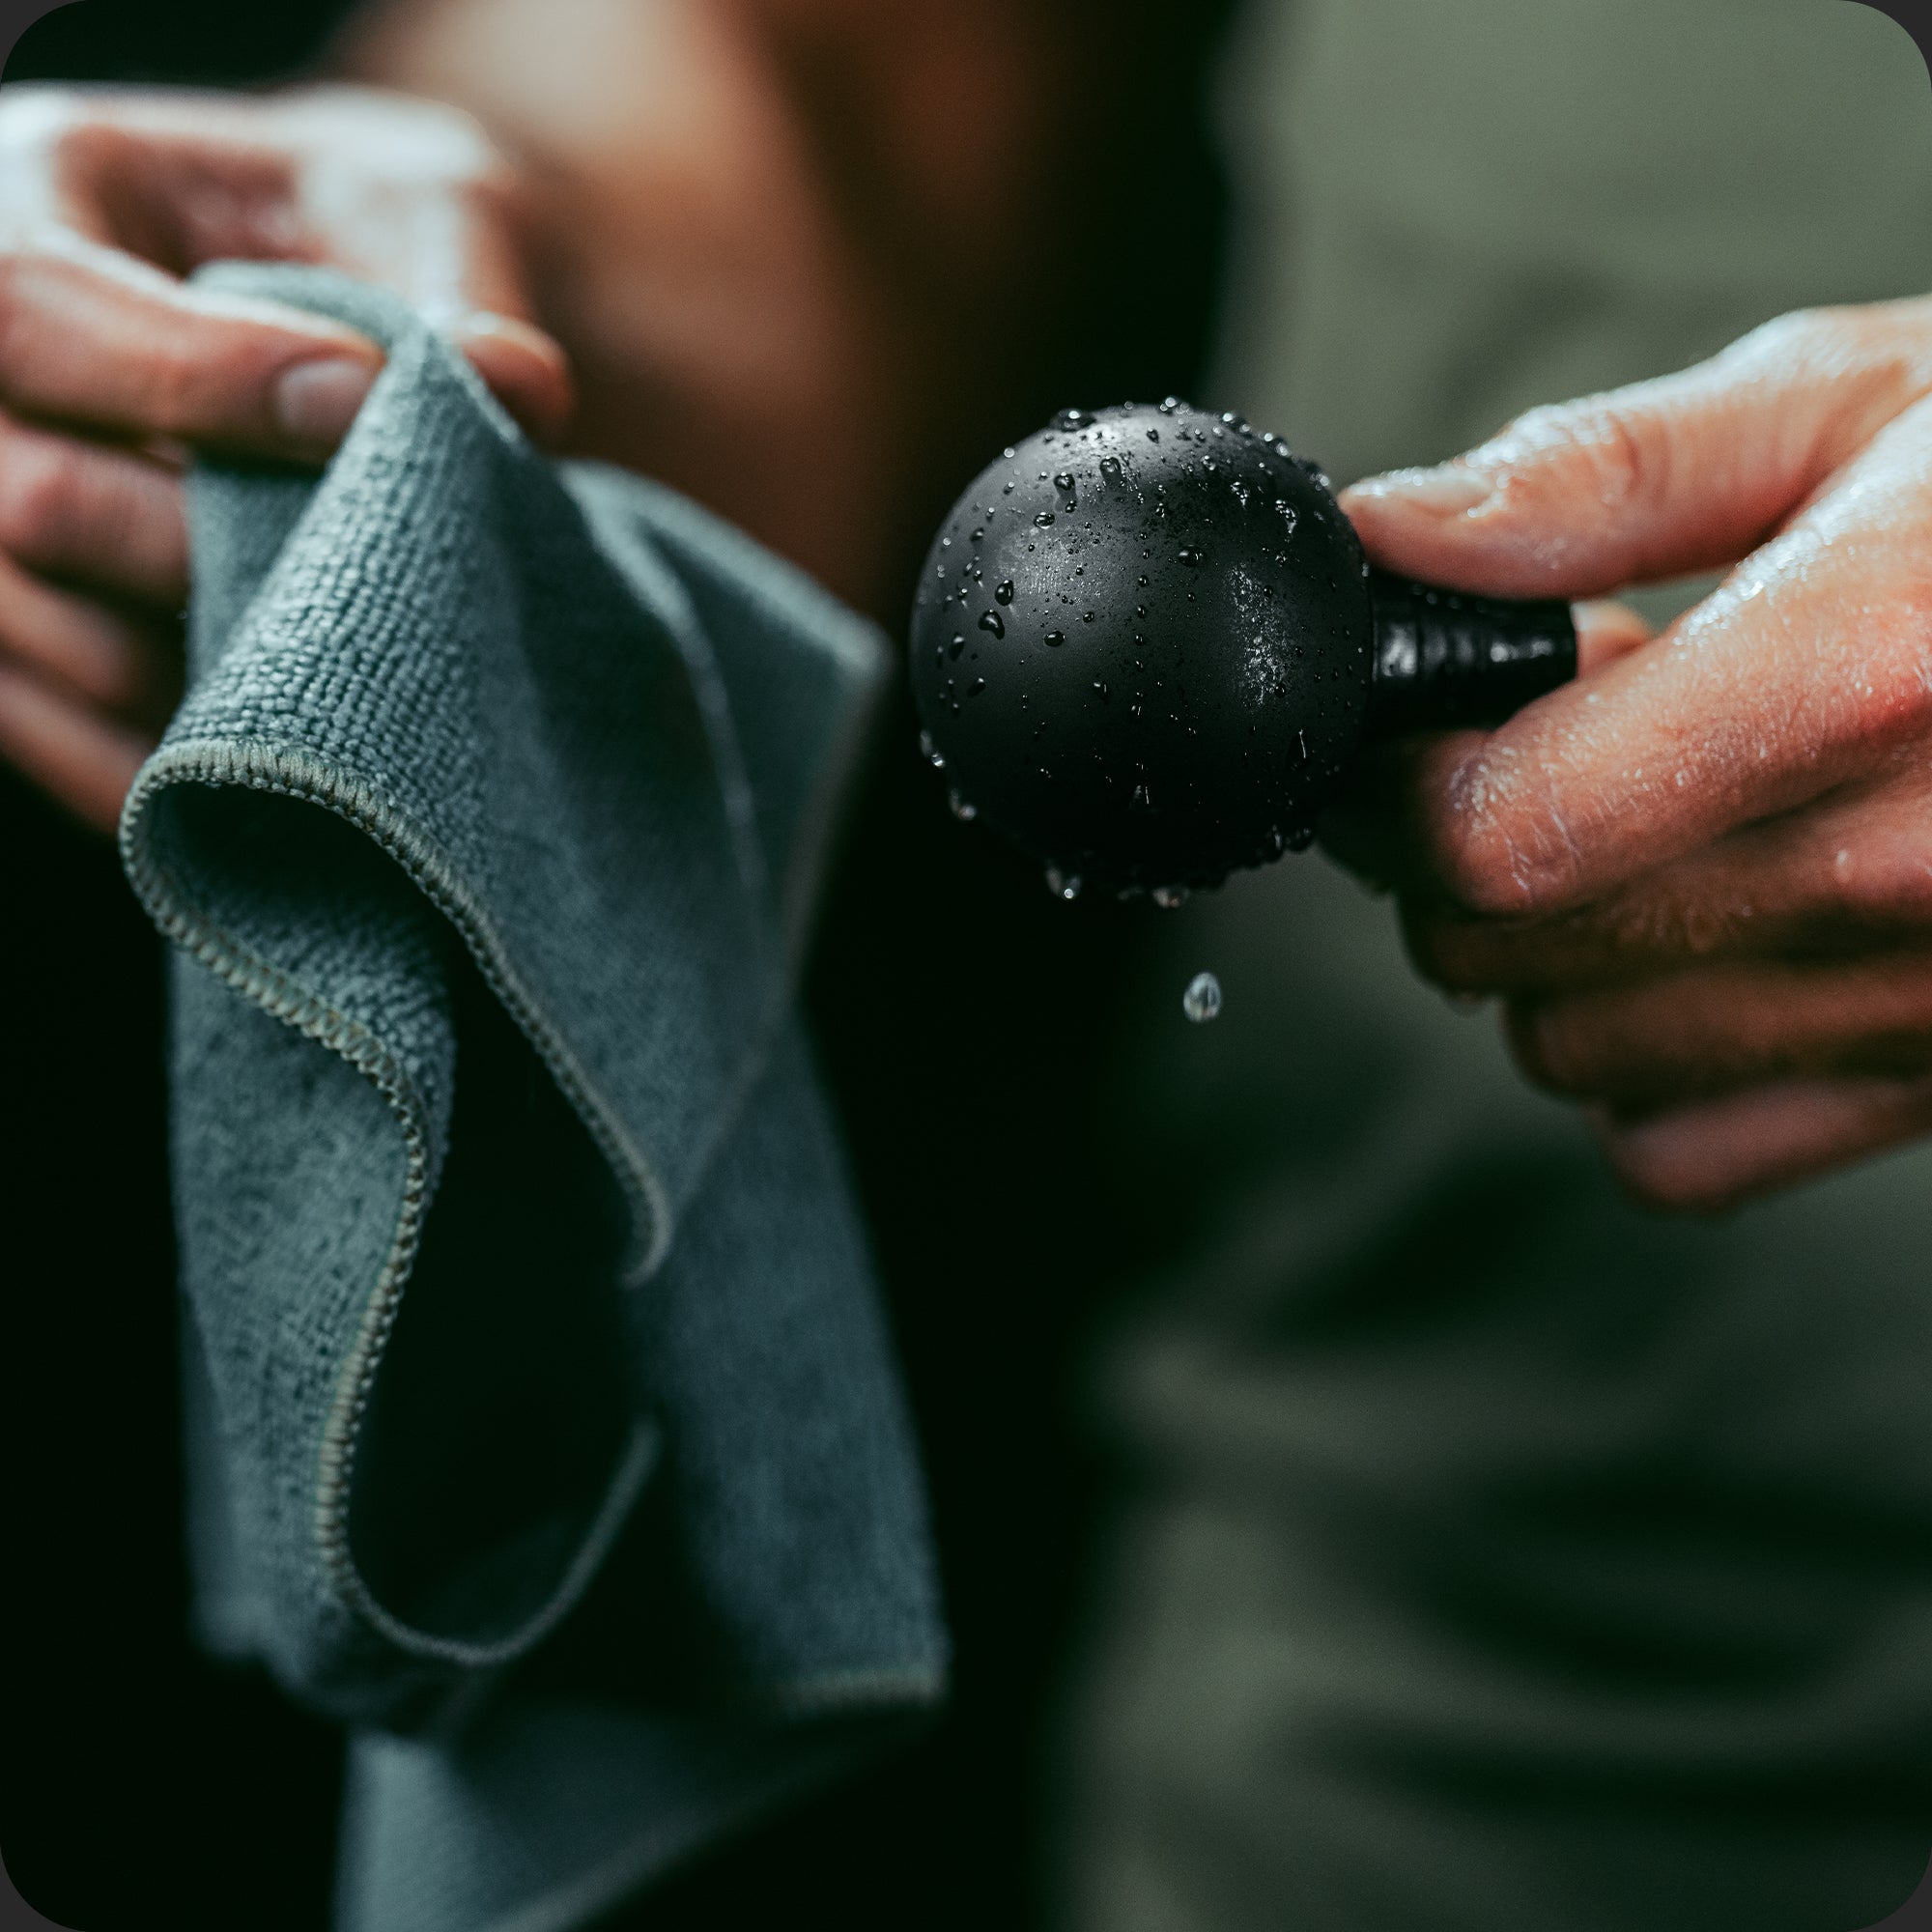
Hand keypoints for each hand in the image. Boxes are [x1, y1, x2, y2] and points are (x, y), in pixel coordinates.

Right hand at [0, 84, 571, 831]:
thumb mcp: (426, 206)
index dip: (199, 379)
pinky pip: (40, 725)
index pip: (42, 305)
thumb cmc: (376, 232)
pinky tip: (283, 764)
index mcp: (36, 183)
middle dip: (215, 555)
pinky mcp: (10, 631)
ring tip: (347, 672)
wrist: (352, 321)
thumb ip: (457, 289)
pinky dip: (161, 758)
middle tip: (371, 574)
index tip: (370, 406)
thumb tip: (517, 390)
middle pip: (31, 500)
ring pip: (27, 634)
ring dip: (196, 675)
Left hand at [1330, 297, 1931, 1210]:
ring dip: (1552, 956)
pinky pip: (1684, 1153)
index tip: (1416, 729)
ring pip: (1577, 1059)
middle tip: (1525, 760)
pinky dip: (1645, 1069)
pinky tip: (1710, 945)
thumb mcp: (1862, 405)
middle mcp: (1910, 873)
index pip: (1502, 831)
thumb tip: (1392, 537)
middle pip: (1513, 957)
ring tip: (1646, 833)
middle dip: (1459, 861)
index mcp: (1869, 676)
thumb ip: (1602, 477)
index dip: (1405, 785)